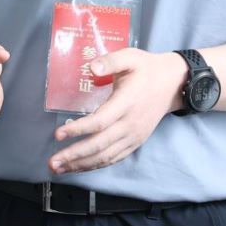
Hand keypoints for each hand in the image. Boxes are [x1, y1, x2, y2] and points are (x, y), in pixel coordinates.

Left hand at [48, 48, 185, 173]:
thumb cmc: (146, 69)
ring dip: (81, 165)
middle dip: (74, 155)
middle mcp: (130, 123)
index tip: (58, 134)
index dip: (79, 130)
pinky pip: (114, 158)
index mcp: (126, 102)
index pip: (100, 121)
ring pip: (106, 156)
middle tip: (52, 162)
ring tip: (59, 169)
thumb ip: (110, 61)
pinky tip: (79, 167)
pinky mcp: (135, 142)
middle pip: (100, 145)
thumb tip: (91, 67)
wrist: (173, 84)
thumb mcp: (130, 57)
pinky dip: (96, 165)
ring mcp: (134, 136)